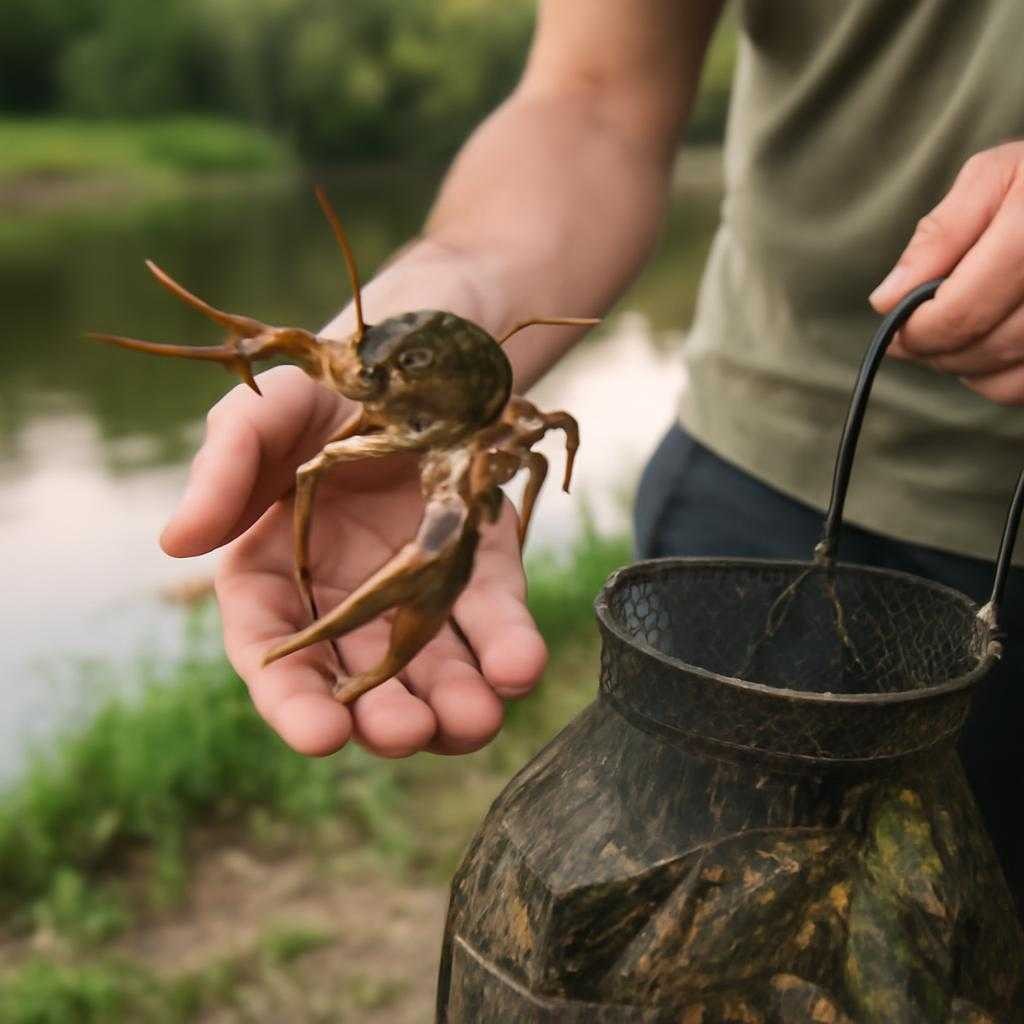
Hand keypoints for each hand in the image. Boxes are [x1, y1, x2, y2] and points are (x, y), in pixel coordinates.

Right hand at [161, 365, 545, 757]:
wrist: (410, 363)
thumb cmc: (320, 393)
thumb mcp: (263, 417)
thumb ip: (222, 471)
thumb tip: (175, 542)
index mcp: (277, 575)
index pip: (276, 651)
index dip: (292, 699)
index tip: (321, 734)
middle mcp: (349, 601)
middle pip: (361, 677)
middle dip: (384, 714)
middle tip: (406, 734)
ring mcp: (419, 592)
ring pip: (434, 668)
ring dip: (454, 703)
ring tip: (474, 720)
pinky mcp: (482, 572)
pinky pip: (496, 619)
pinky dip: (509, 647)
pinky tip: (519, 667)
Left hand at [869, 140, 1023, 403]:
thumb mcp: (993, 176)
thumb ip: (939, 235)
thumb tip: (887, 299)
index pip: (963, 310)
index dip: (918, 330)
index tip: (896, 328)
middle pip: (988, 346)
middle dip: (938, 351)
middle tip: (914, 338)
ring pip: (1011, 376)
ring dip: (967, 368)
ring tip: (951, 338)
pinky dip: (1002, 380)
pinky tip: (990, 347)